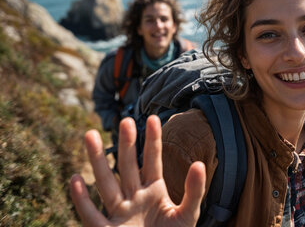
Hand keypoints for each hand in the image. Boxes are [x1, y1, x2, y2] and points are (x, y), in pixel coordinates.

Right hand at [70, 116, 205, 225]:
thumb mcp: (188, 214)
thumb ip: (193, 191)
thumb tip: (199, 164)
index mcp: (154, 192)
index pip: (153, 162)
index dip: (153, 141)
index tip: (154, 118)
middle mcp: (135, 199)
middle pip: (128, 168)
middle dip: (126, 145)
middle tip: (124, 120)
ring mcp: (120, 215)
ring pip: (106, 184)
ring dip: (97, 161)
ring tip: (89, 135)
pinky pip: (91, 216)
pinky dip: (82, 200)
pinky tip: (76, 179)